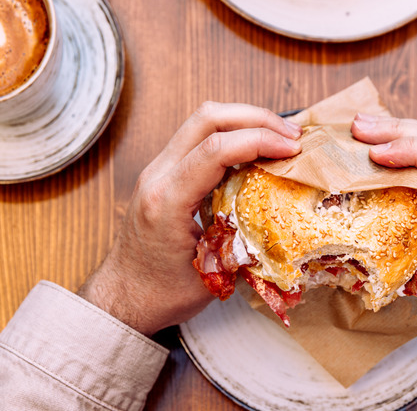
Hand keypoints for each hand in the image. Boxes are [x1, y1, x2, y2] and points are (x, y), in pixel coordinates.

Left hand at [78, 102, 302, 335]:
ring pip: (202, 121)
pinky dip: (232, 134)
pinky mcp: (163, 172)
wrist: (122, 297)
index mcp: (166, 200)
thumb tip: (287, 221)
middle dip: (256, 118)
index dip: (260, 141)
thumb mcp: (212, 274)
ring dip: (245, 121)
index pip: (215, 150)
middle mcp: (157, 175)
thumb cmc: (161, 293)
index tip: (293, 150)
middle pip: (208, 118)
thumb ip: (245, 243)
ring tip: (280, 138)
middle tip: (293, 135)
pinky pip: (199, 137)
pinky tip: (256, 150)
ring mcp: (157, 170)